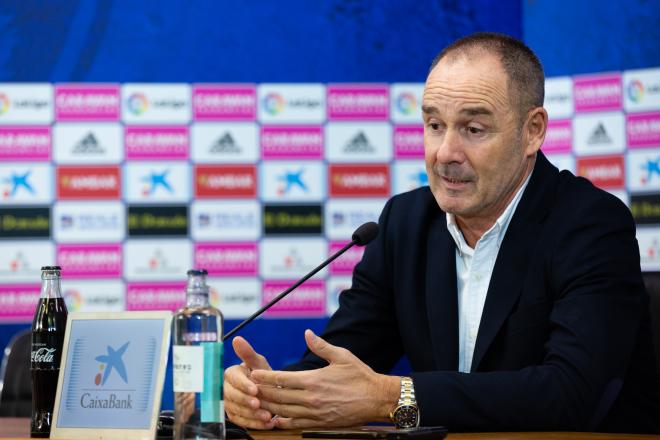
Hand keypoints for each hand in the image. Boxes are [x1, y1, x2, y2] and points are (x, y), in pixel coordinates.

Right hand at [224, 336, 276, 429]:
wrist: (269, 391)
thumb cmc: (262, 375)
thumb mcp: (259, 363)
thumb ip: (248, 353)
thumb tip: (237, 339)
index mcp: (231, 373)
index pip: (233, 379)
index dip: (243, 385)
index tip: (255, 389)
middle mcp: (226, 389)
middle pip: (231, 397)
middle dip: (246, 402)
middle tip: (259, 405)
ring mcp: (229, 403)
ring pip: (236, 411)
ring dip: (252, 415)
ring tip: (267, 416)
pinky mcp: (235, 416)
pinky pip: (242, 422)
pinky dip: (254, 424)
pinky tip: (267, 423)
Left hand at [250, 329, 399, 428]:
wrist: (377, 399)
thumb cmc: (360, 375)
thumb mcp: (342, 356)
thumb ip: (321, 346)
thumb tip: (307, 333)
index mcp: (314, 379)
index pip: (282, 378)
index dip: (266, 377)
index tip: (253, 373)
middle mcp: (312, 398)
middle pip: (278, 396)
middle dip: (262, 392)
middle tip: (248, 388)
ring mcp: (315, 413)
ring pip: (284, 411)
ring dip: (268, 407)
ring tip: (256, 402)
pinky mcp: (320, 423)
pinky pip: (296, 424)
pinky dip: (283, 422)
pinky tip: (275, 418)